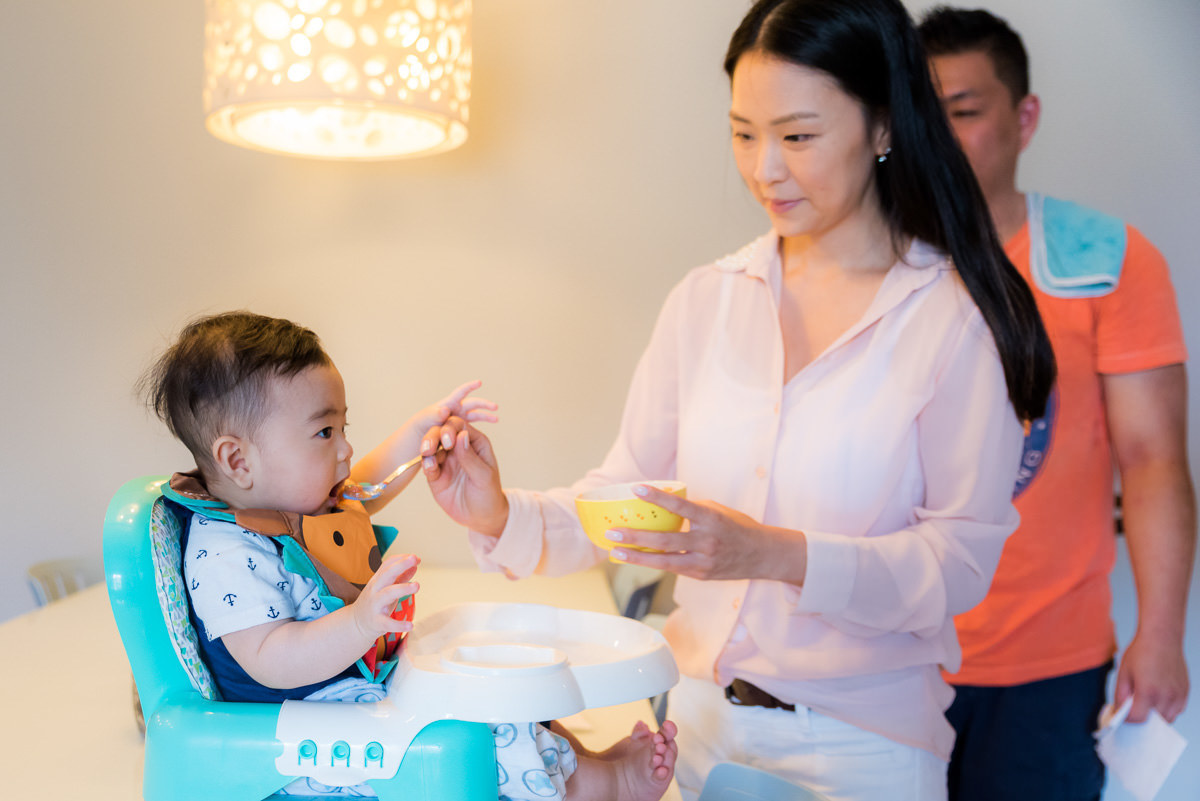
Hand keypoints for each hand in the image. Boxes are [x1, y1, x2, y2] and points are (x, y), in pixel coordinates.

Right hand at [351, 554, 419, 640]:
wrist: (355, 624)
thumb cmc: (376, 602)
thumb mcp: (387, 588)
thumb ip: (401, 577)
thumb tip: (415, 565)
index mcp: (378, 580)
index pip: (387, 564)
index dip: (402, 559)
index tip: (416, 557)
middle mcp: (375, 590)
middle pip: (386, 574)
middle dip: (400, 565)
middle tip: (414, 559)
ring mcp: (375, 605)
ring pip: (387, 594)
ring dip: (402, 588)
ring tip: (417, 586)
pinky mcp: (377, 621)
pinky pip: (388, 623)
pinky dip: (399, 624)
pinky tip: (411, 625)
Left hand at [408, 380, 498, 433]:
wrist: (413, 446)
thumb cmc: (416, 431)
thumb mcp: (422, 421)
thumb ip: (432, 414)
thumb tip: (446, 409)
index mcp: (445, 405)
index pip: (459, 393)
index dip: (469, 387)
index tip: (479, 382)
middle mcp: (453, 412)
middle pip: (471, 404)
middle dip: (483, 404)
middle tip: (495, 407)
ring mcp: (456, 422)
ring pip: (474, 416)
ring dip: (485, 416)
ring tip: (496, 419)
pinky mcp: (457, 433)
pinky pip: (470, 430)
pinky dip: (478, 431)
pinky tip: (485, 435)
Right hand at [422, 419, 508, 536]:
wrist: (481, 517)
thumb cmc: (488, 493)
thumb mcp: (484, 476)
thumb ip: (470, 457)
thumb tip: (461, 434)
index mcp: (474, 442)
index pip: (459, 426)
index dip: (451, 429)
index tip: (448, 441)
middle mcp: (458, 448)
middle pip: (442, 432)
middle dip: (435, 436)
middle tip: (431, 446)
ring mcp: (446, 460)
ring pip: (432, 446)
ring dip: (427, 447)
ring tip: (426, 453)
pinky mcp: (436, 474)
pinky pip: (428, 464)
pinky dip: (426, 463)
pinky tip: (429, 467)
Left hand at [604, 484, 803, 582]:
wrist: (762, 555)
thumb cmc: (737, 527)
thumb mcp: (717, 511)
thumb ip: (691, 510)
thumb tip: (662, 504)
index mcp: (711, 519)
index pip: (680, 506)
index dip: (658, 497)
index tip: (636, 489)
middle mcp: (706, 541)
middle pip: (665, 540)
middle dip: (636, 537)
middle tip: (613, 532)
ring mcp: (703, 562)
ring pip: (664, 561)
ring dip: (637, 557)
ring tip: (616, 551)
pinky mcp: (700, 575)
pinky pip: (673, 567)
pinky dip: (654, 562)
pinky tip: (635, 558)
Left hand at [1114, 629, 1189, 722]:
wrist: (1162, 638)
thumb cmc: (1141, 652)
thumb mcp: (1124, 673)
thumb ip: (1120, 695)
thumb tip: (1118, 711)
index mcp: (1148, 691)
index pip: (1137, 719)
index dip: (1127, 720)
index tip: (1122, 715)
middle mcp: (1166, 696)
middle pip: (1153, 722)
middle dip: (1142, 718)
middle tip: (1133, 708)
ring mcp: (1178, 696)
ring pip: (1167, 719)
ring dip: (1155, 716)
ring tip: (1146, 702)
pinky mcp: (1185, 693)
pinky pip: (1176, 711)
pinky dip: (1167, 710)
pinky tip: (1158, 697)